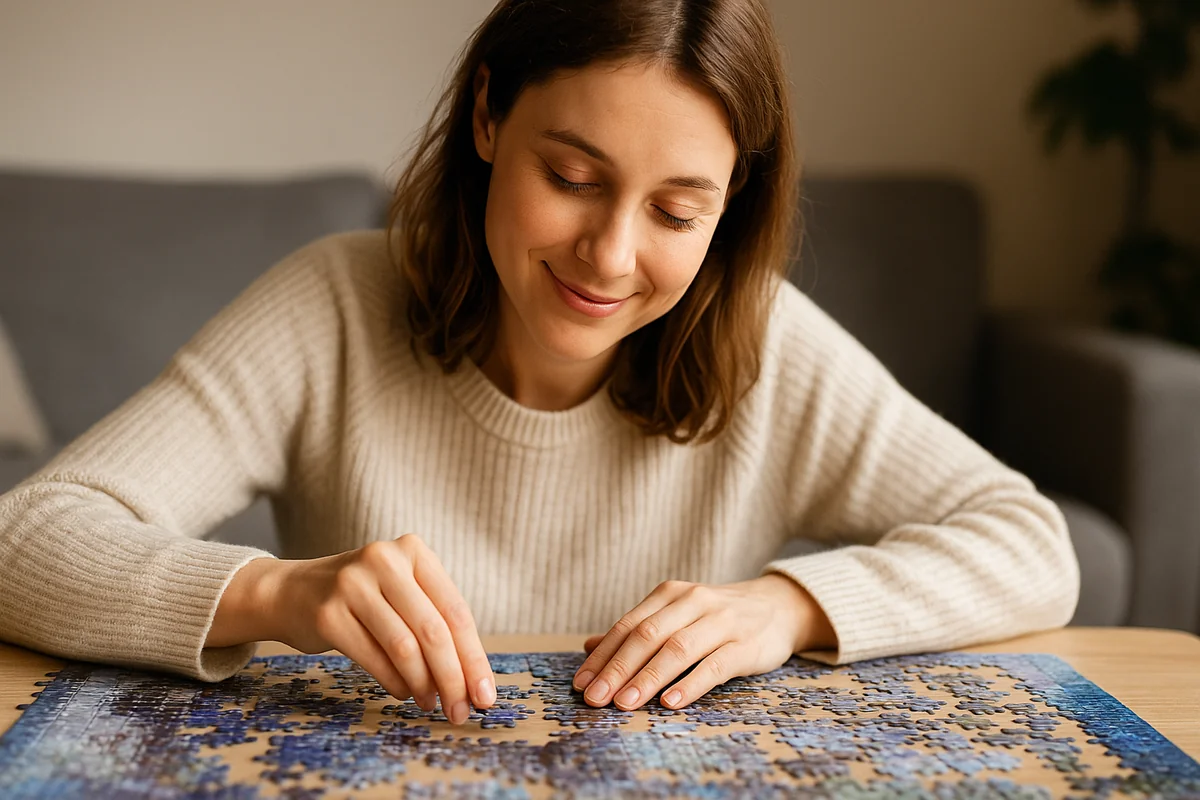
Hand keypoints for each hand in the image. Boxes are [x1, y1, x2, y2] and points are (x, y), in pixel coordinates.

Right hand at [225, 535, 495, 724]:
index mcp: (413, 550)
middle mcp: (384, 560)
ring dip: (424, 685)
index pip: (455, 611)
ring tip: (431, 703)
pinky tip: (405, 692)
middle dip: (453, 678)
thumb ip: (436, 623)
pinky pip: (374, 658)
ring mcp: (352, 584)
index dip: (474, 658)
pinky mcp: (328, 614)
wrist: (292, 591)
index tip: (486, 695)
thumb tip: (474, 681)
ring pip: (404, 647)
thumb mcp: (402, 591)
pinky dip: (395, 682)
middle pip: (433, 631)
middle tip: (461, 711)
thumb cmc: (364, 598)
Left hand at [572, 574, 833, 710]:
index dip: (603, 655)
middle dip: (618, 668)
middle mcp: (694, 602)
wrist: (778, 607)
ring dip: (648, 677)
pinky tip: (670, 702)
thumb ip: (637, 630)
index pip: (629, 625)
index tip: (582, 683)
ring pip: (678, 648)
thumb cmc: (716, 617)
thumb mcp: (676, 615)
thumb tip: (589, 647)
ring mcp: (722, 622)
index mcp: (671, 594)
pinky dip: (690, 683)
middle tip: (596, 697)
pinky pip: (715, 665)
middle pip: (648, 635)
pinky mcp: (747, 645)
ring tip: (625, 703)